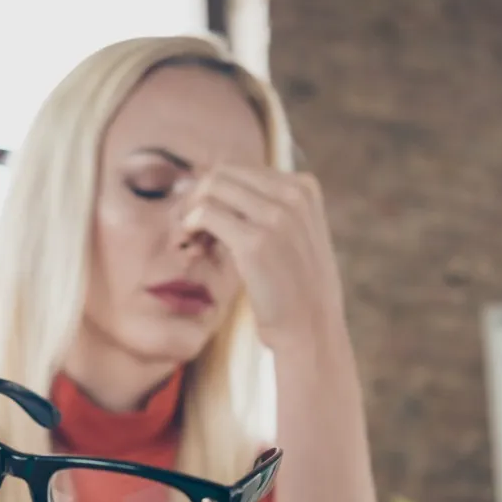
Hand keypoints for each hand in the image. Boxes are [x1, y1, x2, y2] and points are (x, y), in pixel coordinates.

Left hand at [180, 165, 345, 355]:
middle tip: (189, 231)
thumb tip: (219, 187)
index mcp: (304, 189)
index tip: (206, 223)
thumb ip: (271, 210)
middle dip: (198, 197)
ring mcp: (277, 217)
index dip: (216, 194)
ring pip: (211, 188)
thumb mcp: (296, 239)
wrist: (311, 332)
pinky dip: (189, 225)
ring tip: (190, 241)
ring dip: (190, 210)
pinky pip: (205, 213)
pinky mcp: (255, 243)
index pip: (241, 170)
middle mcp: (293, 195)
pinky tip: (191, 246)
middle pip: (223, 174)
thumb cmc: (297, 292)